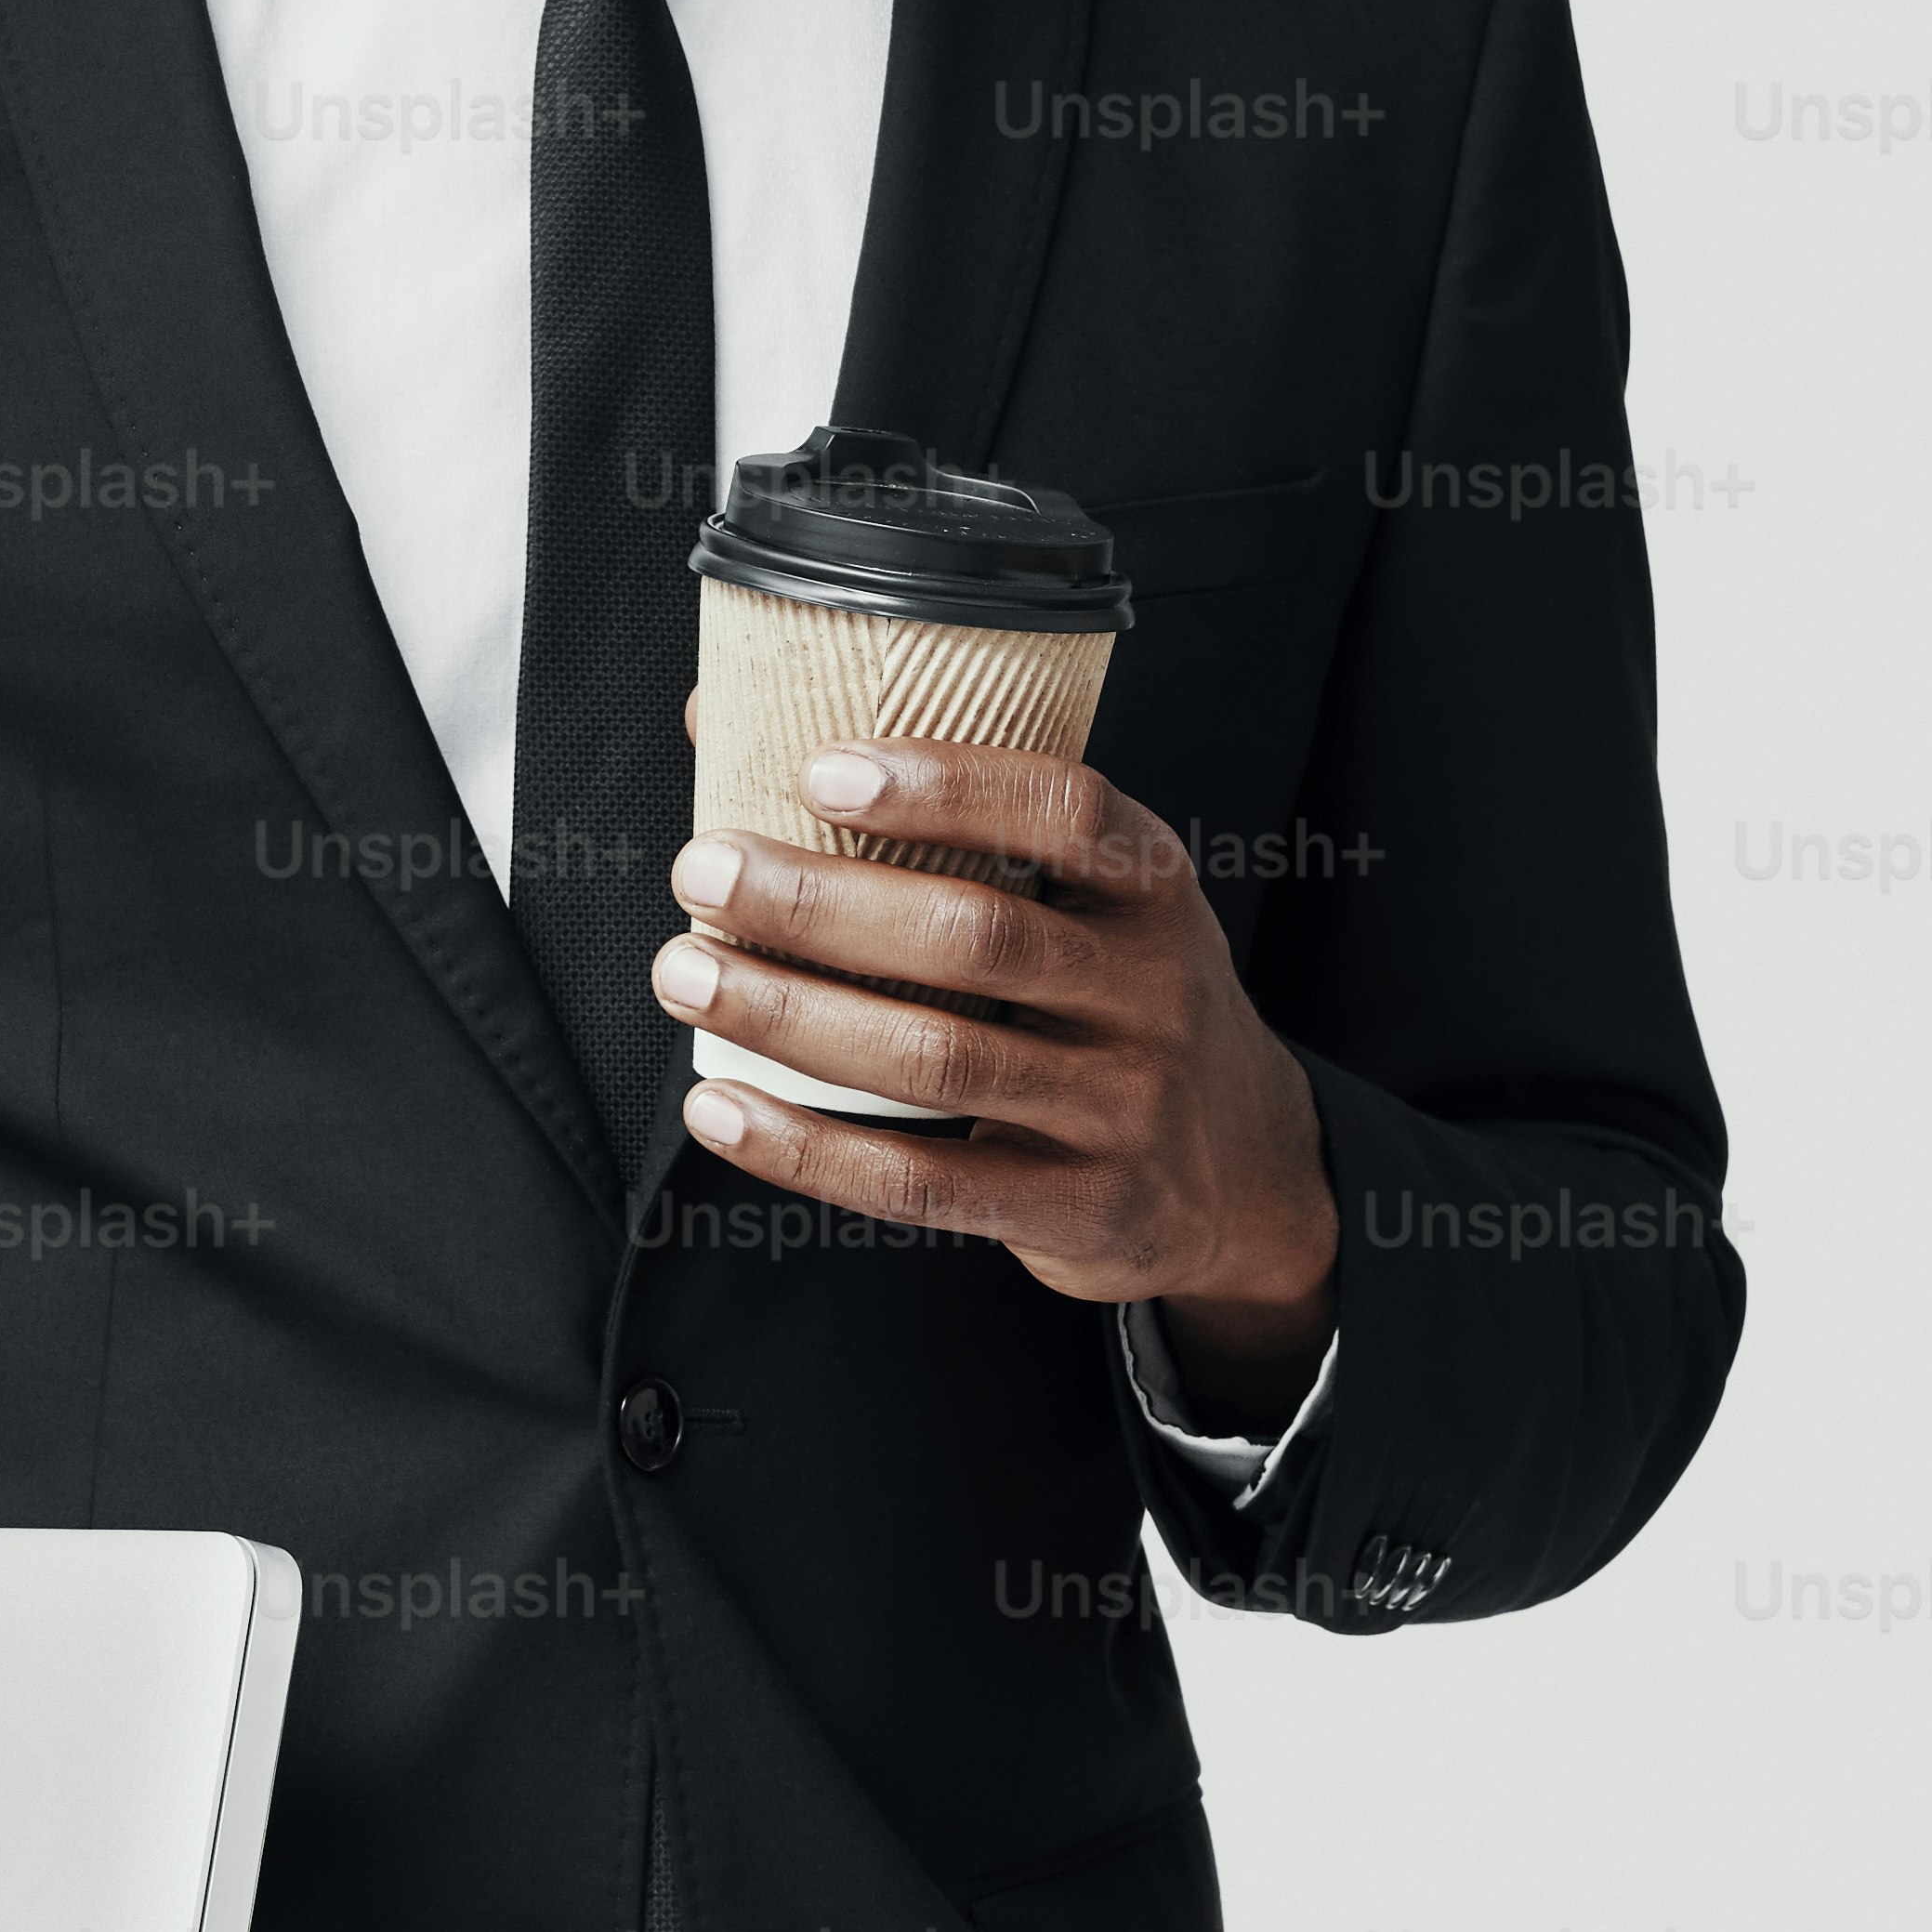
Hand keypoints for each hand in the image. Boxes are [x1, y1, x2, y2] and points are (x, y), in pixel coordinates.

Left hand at [652, 741, 1339, 1407]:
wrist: (1244, 1173)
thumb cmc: (1119, 1005)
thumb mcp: (1093, 907)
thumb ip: (950, 829)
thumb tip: (728, 722)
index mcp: (1151, 890)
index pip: (1066, 812)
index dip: (947, 785)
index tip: (822, 768)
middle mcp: (1150, 992)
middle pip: (977, 936)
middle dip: (822, 902)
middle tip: (705, 871)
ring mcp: (1122, 1108)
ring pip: (937, 1061)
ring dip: (792, 1016)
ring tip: (687, 975)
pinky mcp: (1079, 1208)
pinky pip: (925, 1184)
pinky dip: (808, 1151)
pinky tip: (722, 1111)